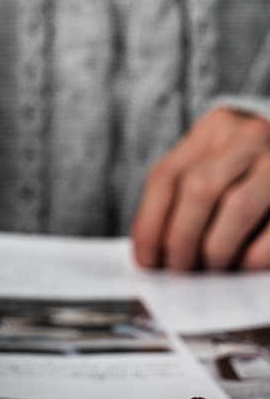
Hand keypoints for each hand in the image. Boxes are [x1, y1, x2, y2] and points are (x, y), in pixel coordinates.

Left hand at [131, 107, 269, 269]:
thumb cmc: (245, 171)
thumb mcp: (212, 164)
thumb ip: (183, 197)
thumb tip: (154, 253)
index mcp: (212, 130)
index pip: (166, 175)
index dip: (149, 222)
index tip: (146, 258)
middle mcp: (246, 137)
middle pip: (199, 188)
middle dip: (181, 237)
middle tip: (179, 268)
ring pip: (237, 206)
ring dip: (216, 247)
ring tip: (210, 268)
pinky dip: (252, 254)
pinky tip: (242, 265)